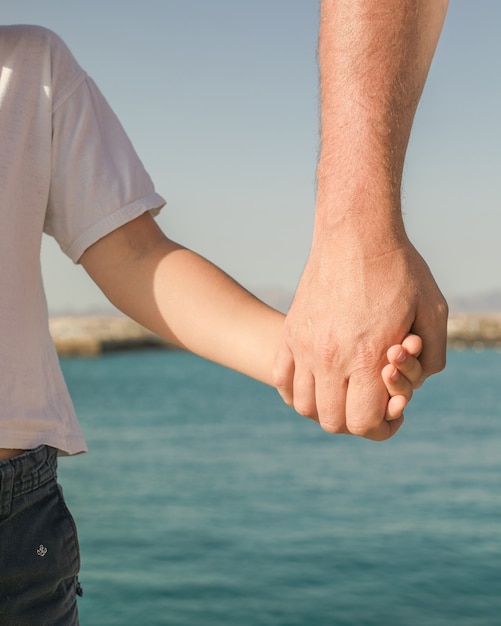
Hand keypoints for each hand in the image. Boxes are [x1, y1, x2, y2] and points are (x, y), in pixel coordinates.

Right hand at [273, 232, 446, 439]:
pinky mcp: (290, 331)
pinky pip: (281, 379)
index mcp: (367, 357)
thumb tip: (413, 386)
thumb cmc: (399, 270)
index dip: (381, 428)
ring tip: (343, 392)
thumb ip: (431, 359)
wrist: (356, 234)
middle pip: (332, 421)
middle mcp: (330, 357)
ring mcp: (304, 345)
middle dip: (355, 422)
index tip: (392, 414)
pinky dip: (296, 391)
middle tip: (370, 404)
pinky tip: (314, 381)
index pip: (362, 423)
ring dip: (325, 409)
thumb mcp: (434, 312)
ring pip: (304, 405)